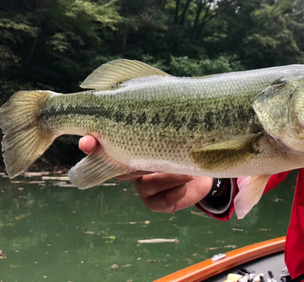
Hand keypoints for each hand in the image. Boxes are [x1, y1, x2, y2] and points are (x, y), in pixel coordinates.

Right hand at [78, 135, 212, 212]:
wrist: (209, 166)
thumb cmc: (190, 142)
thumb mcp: (179, 130)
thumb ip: (166, 125)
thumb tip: (162, 110)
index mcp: (136, 147)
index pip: (109, 144)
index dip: (93, 144)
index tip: (86, 141)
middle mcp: (134, 167)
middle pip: (117, 167)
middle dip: (114, 162)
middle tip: (119, 158)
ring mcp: (143, 186)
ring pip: (145, 185)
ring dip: (168, 177)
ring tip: (187, 172)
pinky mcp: (157, 202)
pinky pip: (158, 202)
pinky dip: (174, 192)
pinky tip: (186, 183)